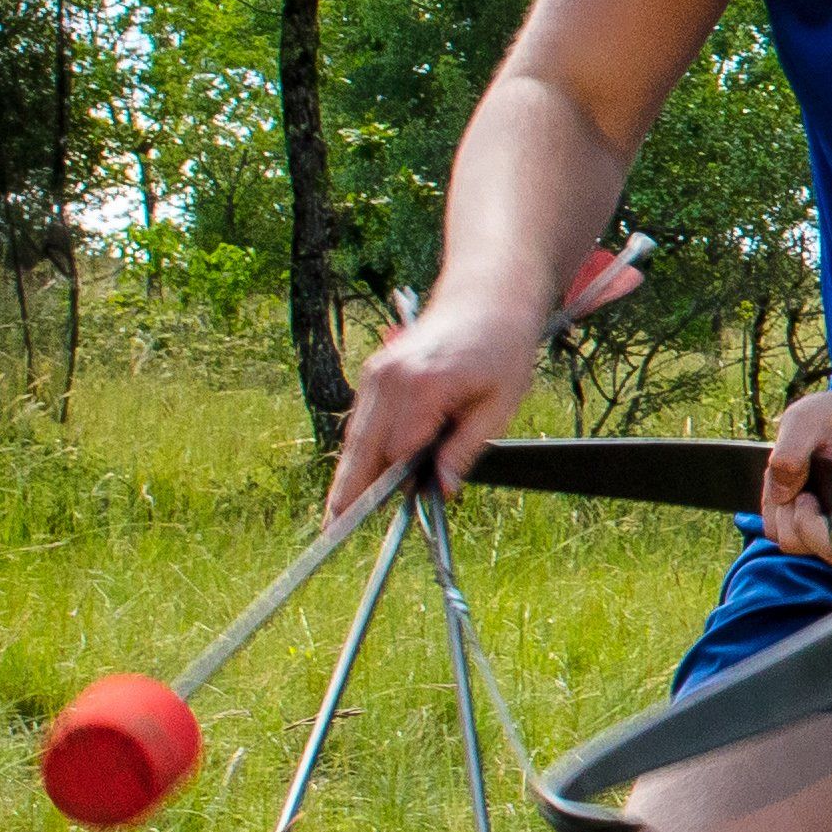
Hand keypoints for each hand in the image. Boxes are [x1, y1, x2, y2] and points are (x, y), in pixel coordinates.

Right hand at [328, 291, 542, 518]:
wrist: (486, 300)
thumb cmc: (501, 351)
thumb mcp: (499, 405)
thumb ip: (466, 448)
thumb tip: (442, 490)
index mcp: (423, 386)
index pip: (397, 452)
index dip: (393, 487)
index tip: (377, 517)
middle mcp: (390, 379)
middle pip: (363, 447)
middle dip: (347, 490)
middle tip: (329, 531)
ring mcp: (377, 374)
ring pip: (357, 436)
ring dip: (349, 473)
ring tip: (335, 516)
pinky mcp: (375, 373)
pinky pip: (364, 420)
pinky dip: (361, 449)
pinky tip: (356, 479)